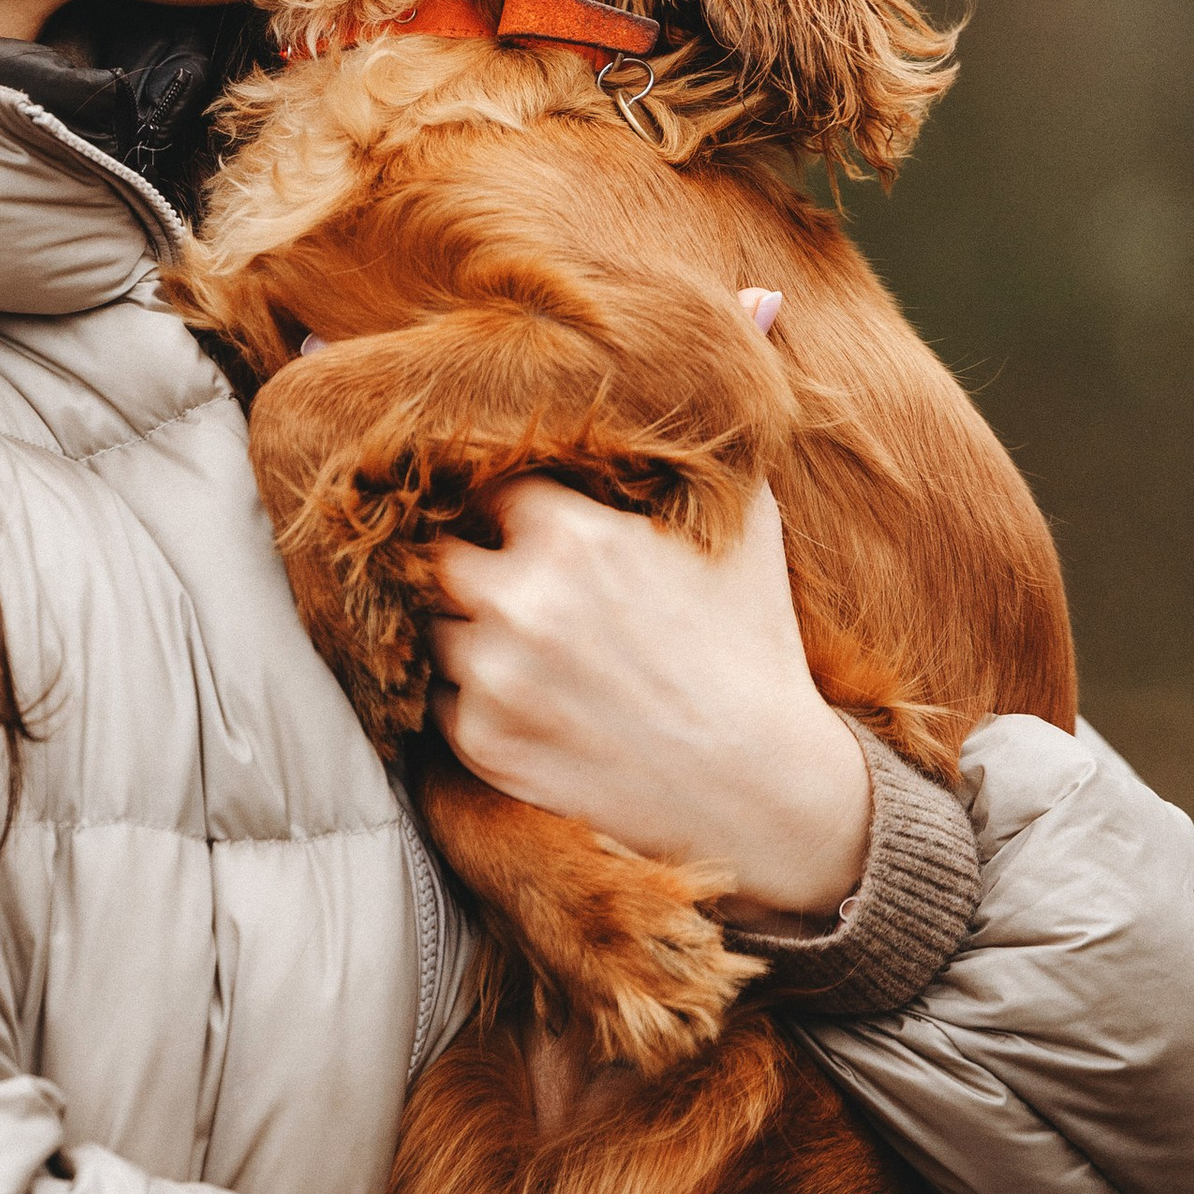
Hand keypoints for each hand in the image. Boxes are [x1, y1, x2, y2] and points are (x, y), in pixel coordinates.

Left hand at [426, 477, 870, 914]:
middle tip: (500, 577)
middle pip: (437, 554)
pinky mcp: (484, 745)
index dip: (508, 504)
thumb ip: (694, 458)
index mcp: (571, 535)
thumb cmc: (757, 648)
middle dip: (468, 562)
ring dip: (465, 630)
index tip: (521, 519)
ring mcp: (494, 679)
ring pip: (432, 628)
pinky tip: (526, 700)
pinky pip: (438, 700)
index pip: (490, 486)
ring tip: (518, 644)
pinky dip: (470, 696)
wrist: (761, 789)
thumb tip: (679, 404)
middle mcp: (517, 602)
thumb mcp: (748, 526)